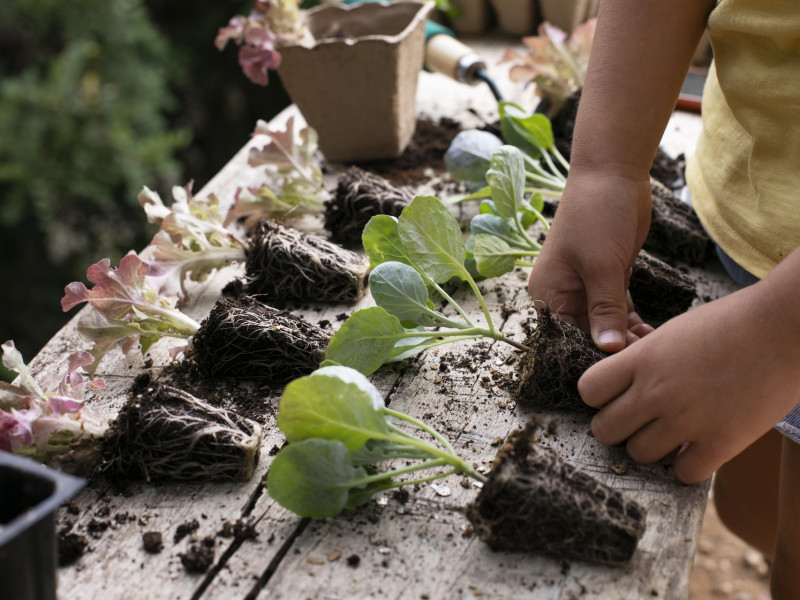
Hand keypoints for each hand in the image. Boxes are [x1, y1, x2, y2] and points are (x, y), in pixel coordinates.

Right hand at [528, 170, 653, 350]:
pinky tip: (650, 332)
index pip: (566, 335)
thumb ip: (605, 310)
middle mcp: (563, 292)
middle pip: (586, 332)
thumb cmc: (596, 215)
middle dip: (613, 346)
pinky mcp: (608, 276)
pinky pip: (617, 307)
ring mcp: (586, 284)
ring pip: (605, 322)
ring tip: (652, 347)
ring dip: (626, 335)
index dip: (591, 352)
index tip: (620, 367)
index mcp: (548, 292)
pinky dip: (631, 320)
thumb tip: (609, 351)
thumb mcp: (601, 267)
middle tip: (644, 359)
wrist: (613, 173)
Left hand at [580, 280, 799, 483]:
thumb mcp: (673, 332)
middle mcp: (656, 391)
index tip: (616, 395)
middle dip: (618, 426)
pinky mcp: (721, 442)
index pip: (587, 390)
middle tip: (639, 420)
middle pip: (604, 429)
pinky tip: (699, 448)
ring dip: (651, 448)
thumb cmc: (731, 322)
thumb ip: (644, 360)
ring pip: (637, 454)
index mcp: (642, 358)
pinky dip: (688, 467)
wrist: (785, 327)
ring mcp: (687, 419)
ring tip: (671, 433)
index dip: (598, 396)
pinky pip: (683, 474)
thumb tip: (624, 385)